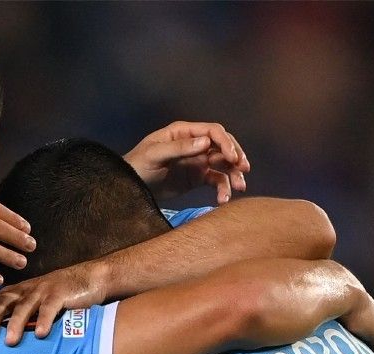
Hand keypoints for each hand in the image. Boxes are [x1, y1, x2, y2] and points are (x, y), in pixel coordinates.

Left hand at [0, 262, 109, 347]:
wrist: (90, 278)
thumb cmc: (55, 298)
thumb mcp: (31, 306)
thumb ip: (13, 320)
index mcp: (12, 294)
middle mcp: (23, 291)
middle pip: (0, 305)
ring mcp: (41, 291)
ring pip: (24, 306)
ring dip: (16, 324)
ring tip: (9, 342)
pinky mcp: (60, 293)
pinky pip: (51, 307)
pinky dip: (46, 320)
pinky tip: (42, 335)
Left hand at [125, 121, 249, 204]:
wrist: (129, 187)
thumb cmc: (137, 166)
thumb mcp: (154, 155)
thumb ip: (179, 148)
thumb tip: (205, 143)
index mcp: (184, 132)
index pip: (212, 132)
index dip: (225, 142)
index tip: (233, 157)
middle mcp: (194, 144)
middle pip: (223, 146)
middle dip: (236, 156)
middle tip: (243, 169)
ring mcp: (197, 161)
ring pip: (223, 164)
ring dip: (234, 174)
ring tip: (240, 187)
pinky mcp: (197, 178)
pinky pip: (216, 181)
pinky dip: (223, 189)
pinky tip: (223, 200)